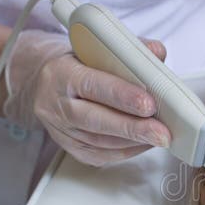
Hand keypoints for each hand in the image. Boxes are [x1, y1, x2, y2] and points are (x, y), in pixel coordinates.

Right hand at [3, 28, 172, 166]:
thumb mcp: (94, 49)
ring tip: (160, 136)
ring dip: (134, 142)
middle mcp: (58, 105)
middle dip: (133, 128)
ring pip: (100, 142)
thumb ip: (127, 50)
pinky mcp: (71, 148)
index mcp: (62, 74)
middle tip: (161, 132)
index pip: (93, 85)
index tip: (148, 104)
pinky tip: (144, 143)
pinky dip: (127, 151)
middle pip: (96, 121)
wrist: (43, 85)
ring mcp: (62, 130)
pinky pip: (101, 155)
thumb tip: (157, 52)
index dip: (122, 96)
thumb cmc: (75, 66)